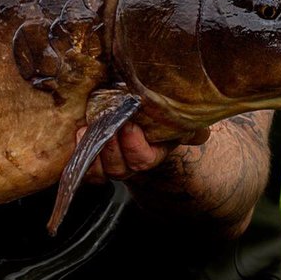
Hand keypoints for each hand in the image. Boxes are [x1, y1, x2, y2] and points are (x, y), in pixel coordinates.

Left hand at [79, 122, 209, 182]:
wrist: (124, 109)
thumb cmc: (149, 110)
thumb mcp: (169, 113)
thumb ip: (187, 122)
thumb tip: (201, 133)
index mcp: (152, 153)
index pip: (144, 159)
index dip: (134, 145)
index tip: (129, 124)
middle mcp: (129, 163)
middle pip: (119, 167)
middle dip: (111, 147)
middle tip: (106, 126)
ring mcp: (108, 162)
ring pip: (100, 170)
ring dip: (93, 151)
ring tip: (87, 129)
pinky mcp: (89, 157)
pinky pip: (83, 168)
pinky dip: (79, 152)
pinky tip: (78, 132)